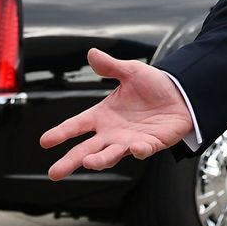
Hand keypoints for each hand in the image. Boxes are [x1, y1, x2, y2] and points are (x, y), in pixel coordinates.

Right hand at [40, 49, 195, 179]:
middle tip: (55, 172)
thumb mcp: (131, 71)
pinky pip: (142, 150)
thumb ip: (111, 66)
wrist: (182, 93)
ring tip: (89, 163)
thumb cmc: (154, 85)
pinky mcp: (149, 144)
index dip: (61, 133)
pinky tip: (135, 149)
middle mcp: (112, 132)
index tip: (45, 141)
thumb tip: (92, 53)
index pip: (77, 125)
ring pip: (110, 154)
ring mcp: (129, 140)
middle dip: (71, 161)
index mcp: (103, 115)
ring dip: (100, 160)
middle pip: (86, 149)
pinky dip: (138, 151)